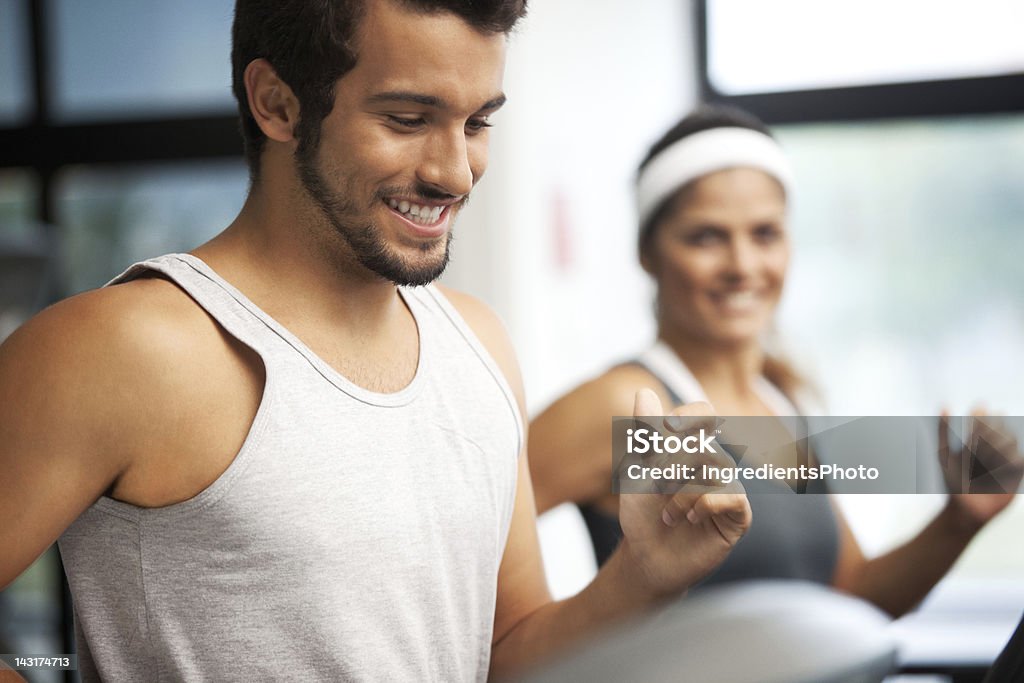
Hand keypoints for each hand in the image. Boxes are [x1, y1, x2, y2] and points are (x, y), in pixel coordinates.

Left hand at [617, 389, 750, 596]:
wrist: (647, 557)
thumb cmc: (643, 512)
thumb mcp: (637, 470)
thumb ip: (643, 432)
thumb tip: (644, 390)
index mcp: (691, 447)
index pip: (702, 414)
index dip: (691, 414)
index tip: (668, 426)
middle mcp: (714, 463)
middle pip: (702, 444)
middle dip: (673, 464)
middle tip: (657, 486)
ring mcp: (728, 488)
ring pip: (716, 469)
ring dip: (683, 492)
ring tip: (668, 514)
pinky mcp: (738, 515)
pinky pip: (731, 495)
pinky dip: (705, 503)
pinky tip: (691, 518)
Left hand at [939, 410, 1023, 528]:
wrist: (965, 509)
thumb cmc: (952, 482)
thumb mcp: (944, 455)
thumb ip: (943, 431)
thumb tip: (943, 405)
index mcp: (975, 441)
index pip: (983, 420)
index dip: (981, 417)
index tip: (973, 417)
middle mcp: (992, 448)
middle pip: (1000, 428)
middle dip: (991, 430)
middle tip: (978, 440)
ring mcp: (1005, 460)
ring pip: (1011, 441)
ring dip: (1000, 444)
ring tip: (987, 456)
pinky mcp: (1016, 475)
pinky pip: (1020, 461)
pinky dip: (1013, 460)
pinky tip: (1003, 465)